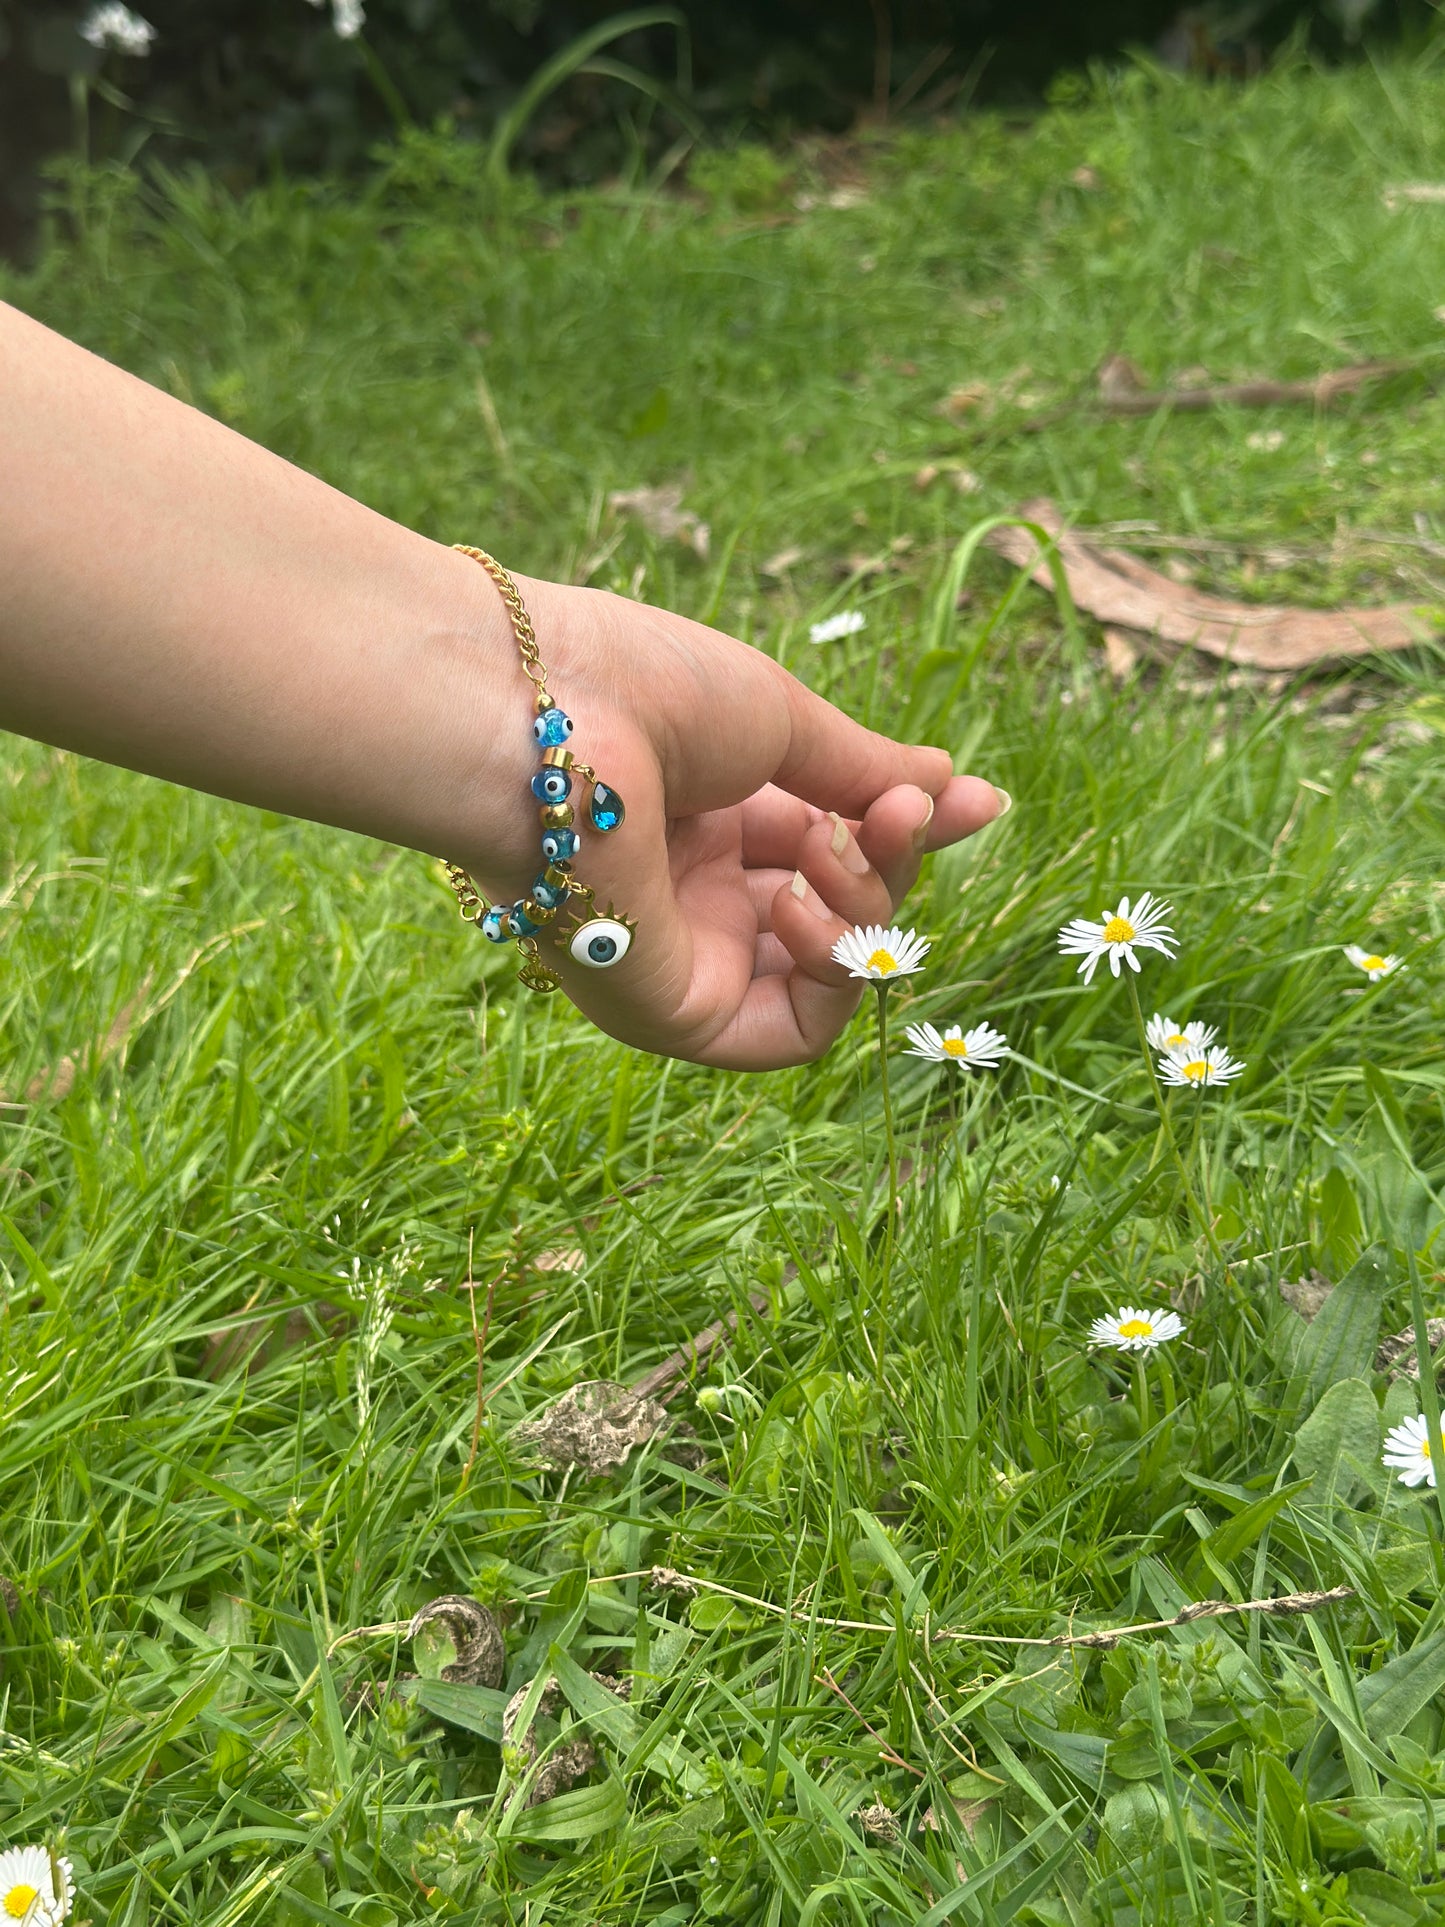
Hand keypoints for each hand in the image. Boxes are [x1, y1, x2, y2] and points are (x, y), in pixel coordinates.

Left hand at [467, 576, 1004, 1069]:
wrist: (543, 714)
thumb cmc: (642, 690)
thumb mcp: (782, 725)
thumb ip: (871, 774)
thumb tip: (969, 793)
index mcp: (709, 815)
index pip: (835, 847)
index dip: (905, 830)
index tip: (972, 801)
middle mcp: (695, 891)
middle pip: (842, 912)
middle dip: (891, 863)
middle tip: (894, 813)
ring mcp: (684, 953)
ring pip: (827, 975)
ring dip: (865, 912)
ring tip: (830, 848)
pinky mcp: (671, 1011)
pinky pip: (789, 1032)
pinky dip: (831, 973)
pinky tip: (802, 904)